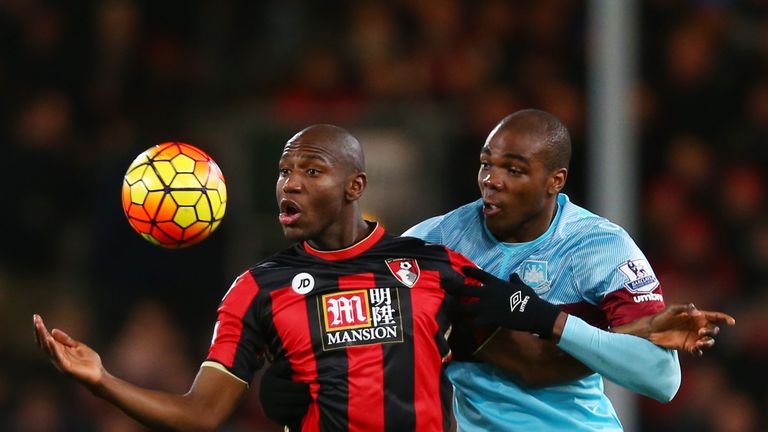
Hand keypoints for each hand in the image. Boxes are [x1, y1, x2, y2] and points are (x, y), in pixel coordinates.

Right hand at [33, 314, 104, 387]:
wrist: (98, 375)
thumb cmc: (89, 362)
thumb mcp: (77, 346)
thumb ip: (66, 340)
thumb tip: (53, 330)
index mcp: (59, 351)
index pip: (46, 339)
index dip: (41, 329)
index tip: (36, 317)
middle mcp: (56, 357)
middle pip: (43, 342)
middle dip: (39, 330)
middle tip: (35, 318)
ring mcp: (60, 362)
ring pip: (48, 348)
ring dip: (43, 336)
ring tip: (39, 325)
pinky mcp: (66, 368)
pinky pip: (57, 357)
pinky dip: (53, 348)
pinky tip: (50, 339)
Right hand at [259, 358, 310, 428]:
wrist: (264, 395)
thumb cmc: (275, 379)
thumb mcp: (276, 369)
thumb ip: (285, 365)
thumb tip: (294, 363)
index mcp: (269, 384)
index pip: (289, 387)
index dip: (301, 387)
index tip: (310, 385)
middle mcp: (268, 397)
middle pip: (291, 399)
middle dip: (305, 396)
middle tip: (313, 394)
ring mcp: (270, 409)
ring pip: (291, 410)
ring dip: (304, 406)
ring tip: (310, 401)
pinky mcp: (275, 418)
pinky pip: (290, 418)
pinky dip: (299, 414)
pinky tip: (304, 407)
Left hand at [445, 266, 561, 338]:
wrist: (534, 312)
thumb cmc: (530, 299)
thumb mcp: (522, 286)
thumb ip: (515, 279)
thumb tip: (513, 274)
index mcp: (496, 283)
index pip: (479, 274)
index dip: (469, 271)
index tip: (462, 270)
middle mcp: (488, 292)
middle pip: (464, 289)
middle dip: (452, 287)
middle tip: (443, 286)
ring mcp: (486, 305)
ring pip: (463, 307)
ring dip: (455, 309)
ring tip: (448, 310)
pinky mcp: (488, 318)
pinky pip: (472, 323)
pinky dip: (466, 326)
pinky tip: (460, 328)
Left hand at [647, 304, 735, 355]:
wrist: (651, 330)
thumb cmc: (662, 317)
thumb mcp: (672, 309)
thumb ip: (685, 308)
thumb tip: (697, 312)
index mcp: (696, 316)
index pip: (714, 316)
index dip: (724, 318)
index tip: (732, 322)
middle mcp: (697, 327)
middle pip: (713, 330)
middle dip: (711, 331)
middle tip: (700, 332)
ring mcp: (694, 337)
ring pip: (709, 341)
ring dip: (708, 342)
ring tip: (699, 342)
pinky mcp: (688, 346)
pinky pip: (698, 351)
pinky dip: (699, 351)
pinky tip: (694, 349)